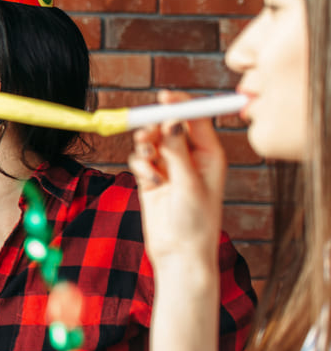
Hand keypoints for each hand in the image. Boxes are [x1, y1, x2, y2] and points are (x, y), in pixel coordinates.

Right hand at [128, 91, 225, 269]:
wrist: (179, 253)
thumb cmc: (196, 222)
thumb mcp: (189, 183)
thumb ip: (177, 151)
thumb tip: (171, 120)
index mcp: (210, 154)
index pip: (196, 119)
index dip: (180, 105)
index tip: (164, 96)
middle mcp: (190, 157)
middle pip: (168, 126)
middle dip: (155, 127)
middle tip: (147, 134)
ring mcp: (169, 167)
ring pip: (151, 140)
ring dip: (145, 146)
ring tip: (147, 159)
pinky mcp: (151, 178)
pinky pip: (139, 158)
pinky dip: (140, 165)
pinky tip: (149, 181)